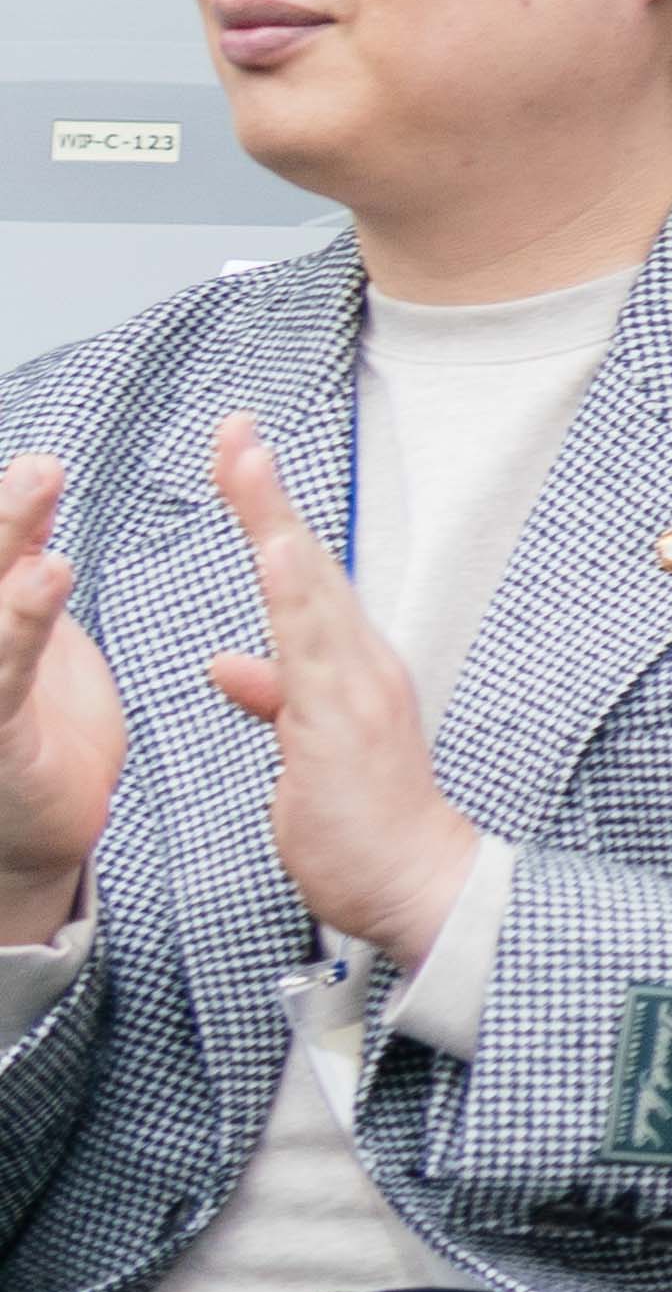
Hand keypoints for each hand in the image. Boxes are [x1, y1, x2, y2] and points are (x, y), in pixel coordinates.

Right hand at [0, 460, 114, 951]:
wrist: (26, 834)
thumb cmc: (23, 725)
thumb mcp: (23, 629)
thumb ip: (17, 561)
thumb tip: (30, 479)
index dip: (0, 510)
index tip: (35, 457)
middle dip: (0, 512)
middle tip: (42, 461)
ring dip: (4, 539)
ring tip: (40, 483)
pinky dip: (19, 620)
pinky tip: (47, 573)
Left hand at [199, 416, 474, 974]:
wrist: (417, 883)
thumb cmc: (367, 824)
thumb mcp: (304, 752)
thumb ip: (274, 698)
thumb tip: (232, 664)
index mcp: (350, 667)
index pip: (301, 576)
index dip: (267, 513)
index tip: (239, 457)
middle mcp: (361, 663)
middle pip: (308, 561)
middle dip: (265, 494)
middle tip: (236, 430)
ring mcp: (356, 688)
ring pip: (310, 590)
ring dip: (276, 522)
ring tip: (248, 464)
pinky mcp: (342, 721)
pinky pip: (312, 649)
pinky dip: (294, 595)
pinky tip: (276, 553)